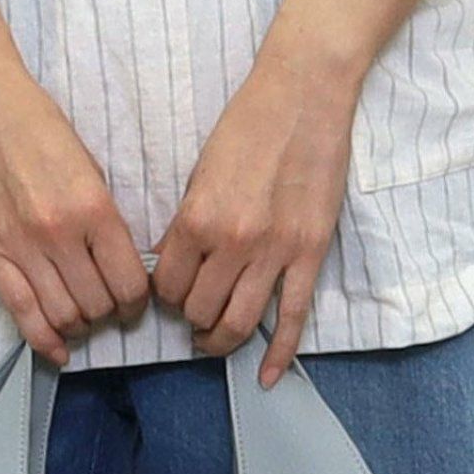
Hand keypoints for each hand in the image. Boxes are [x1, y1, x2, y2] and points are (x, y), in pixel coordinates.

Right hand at [0, 65, 149, 364]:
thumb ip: (103, 219)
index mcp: (93, 207)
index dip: (137, 303)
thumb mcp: (88, 164)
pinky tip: (58, 351)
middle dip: (109, 316)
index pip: (130, 283)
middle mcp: (59, 233)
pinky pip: (23, 315)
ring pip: (64, 317)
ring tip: (81, 318)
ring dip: (79, 327)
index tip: (134, 302)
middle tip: (107, 310)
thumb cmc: (35, 125)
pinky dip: (45, 342)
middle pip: (98, 306)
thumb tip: (120, 267)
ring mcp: (21, 248)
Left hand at [152, 41, 360, 385]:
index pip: (167, 288)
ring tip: (213, 338)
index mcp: (198, 220)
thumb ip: (186, 224)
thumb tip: (170, 266)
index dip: (164, 297)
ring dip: (220, 340)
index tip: (170, 293)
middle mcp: (233, 244)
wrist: (305, 94)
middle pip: (200, 311)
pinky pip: (291, 319)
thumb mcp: (200, 172)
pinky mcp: (308, 256)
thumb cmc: (248, 125)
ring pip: (238, 324)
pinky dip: (278, 355)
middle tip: (193, 313)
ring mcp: (274, 254)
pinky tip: (267, 379)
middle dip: (191, 318)